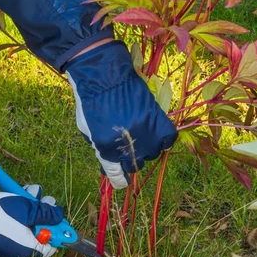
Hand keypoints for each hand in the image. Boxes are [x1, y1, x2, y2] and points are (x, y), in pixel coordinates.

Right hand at [0, 183, 64, 256]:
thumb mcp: (29, 209)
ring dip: (31, 207)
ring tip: (31, 190)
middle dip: (43, 213)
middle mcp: (18, 250)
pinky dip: (18, 211)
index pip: (50, 246)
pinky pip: (13, 224)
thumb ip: (48, 214)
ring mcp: (7, 243)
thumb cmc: (0, 213)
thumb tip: (60, 216)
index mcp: (28, 249)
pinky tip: (19, 194)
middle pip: (38, 233)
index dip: (57, 231)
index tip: (58, 217)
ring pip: (26, 225)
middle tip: (45, 199)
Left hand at [64, 40, 176, 188]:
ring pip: (151, 154)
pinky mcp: (157, 119)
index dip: (119, 180)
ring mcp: (145, 133)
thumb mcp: (88, 131)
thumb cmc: (91, 102)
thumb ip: (100, 151)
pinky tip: (157, 137)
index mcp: (106, 150)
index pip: (117, 177)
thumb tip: (112, 165)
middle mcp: (128, 145)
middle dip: (130, 160)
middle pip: (135, 165)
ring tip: (138, 136)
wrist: (104, 75)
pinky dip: (164, 141)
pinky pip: (168, 139)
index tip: (121, 180)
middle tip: (126, 147)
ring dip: (145, 149)